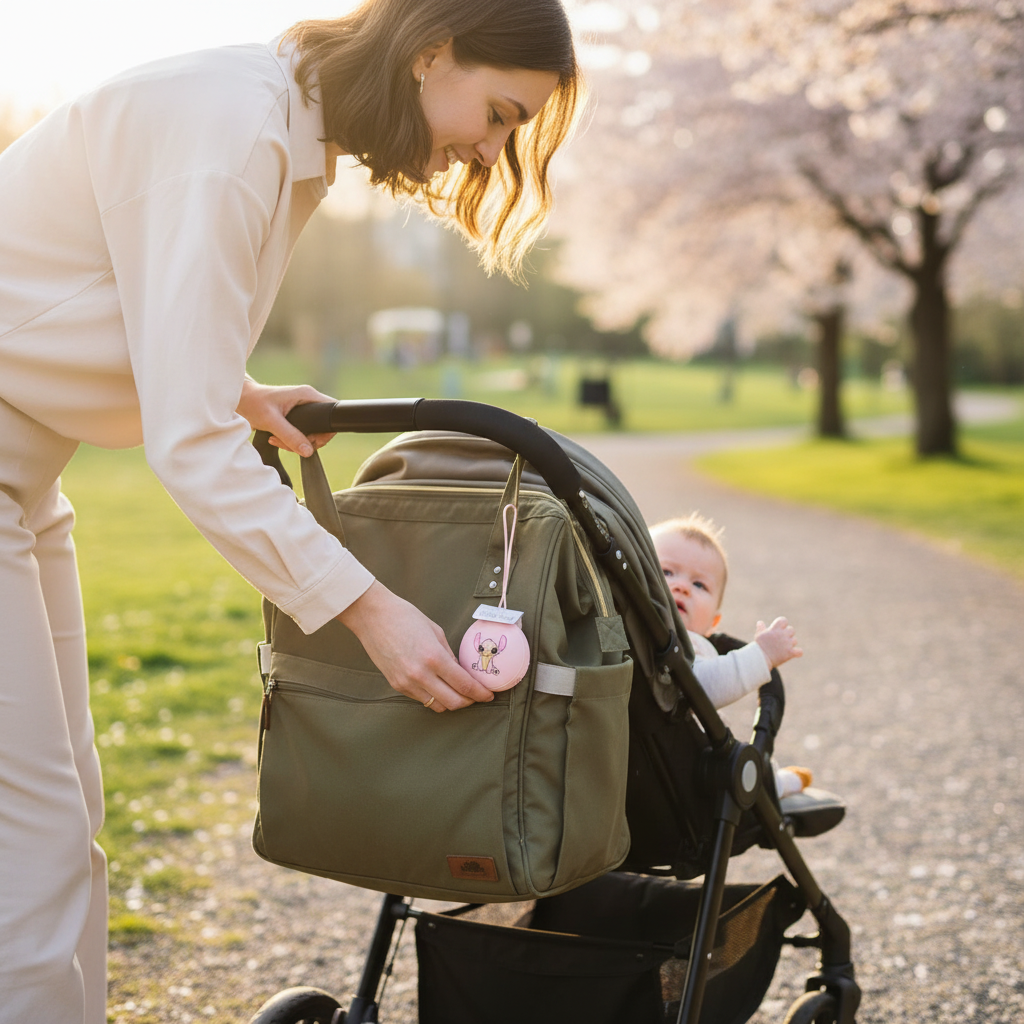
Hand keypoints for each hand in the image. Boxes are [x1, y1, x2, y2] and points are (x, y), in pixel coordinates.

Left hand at [236, 378, 335, 456]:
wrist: (240, 400)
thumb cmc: (253, 403)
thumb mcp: (272, 421)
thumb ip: (290, 435)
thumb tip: (308, 451)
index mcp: (307, 395)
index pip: (331, 411)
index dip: (326, 430)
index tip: (311, 441)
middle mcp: (307, 400)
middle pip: (322, 427)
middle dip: (308, 441)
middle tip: (290, 444)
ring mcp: (303, 409)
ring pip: (312, 433)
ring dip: (296, 443)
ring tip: (277, 440)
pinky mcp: (296, 417)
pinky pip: (302, 434)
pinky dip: (291, 441)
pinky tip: (276, 439)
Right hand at [337, 581, 495, 712]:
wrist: (373, 616)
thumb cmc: (405, 617)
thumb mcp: (436, 632)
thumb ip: (450, 656)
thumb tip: (461, 673)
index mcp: (434, 657)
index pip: (464, 686)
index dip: (480, 694)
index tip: (488, 695)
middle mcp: (420, 674)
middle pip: (453, 702)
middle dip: (469, 702)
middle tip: (476, 696)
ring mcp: (406, 682)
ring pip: (437, 705)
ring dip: (450, 702)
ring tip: (457, 692)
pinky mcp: (396, 685)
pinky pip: (421, 699)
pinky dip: (433, 696)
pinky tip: (437, 686)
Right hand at [754, 617, 802, 668]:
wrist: (760, 659)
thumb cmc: (758, 647)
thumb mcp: (758, 635)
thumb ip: (761, 628)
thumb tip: (760, 622)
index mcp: (775, 629)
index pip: (784, 620)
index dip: (783, 624)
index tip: (779, 629)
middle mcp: (782, 634)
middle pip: (792, 630)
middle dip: (788, 634)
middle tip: (781, 640)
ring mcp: (787, 643)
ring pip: (795, 640)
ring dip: (791, 644)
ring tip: (783, 649)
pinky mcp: (790, 652)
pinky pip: (800, 651)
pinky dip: (798, 652)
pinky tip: (794, 653)